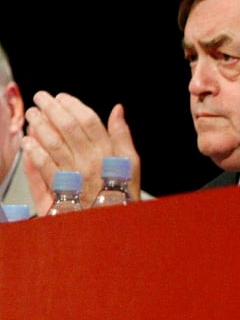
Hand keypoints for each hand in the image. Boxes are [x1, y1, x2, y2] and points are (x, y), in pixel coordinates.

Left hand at [22, 91, 141, 206]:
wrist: (112, 222)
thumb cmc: (122, 192)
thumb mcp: (131, 163)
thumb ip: (123, 135)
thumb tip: (118, 110)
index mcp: (110, 153)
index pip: (90, 121)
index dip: (74, 105)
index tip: (63, 97)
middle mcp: (92, 161)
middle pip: (69, 128)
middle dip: (52, 109)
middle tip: (41, 98)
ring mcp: (75, 175)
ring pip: (54, 143)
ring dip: (40, 126)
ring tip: (32, 115)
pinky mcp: (61, 188)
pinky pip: (45, 166)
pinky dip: (34, 151)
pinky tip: (28, 140)